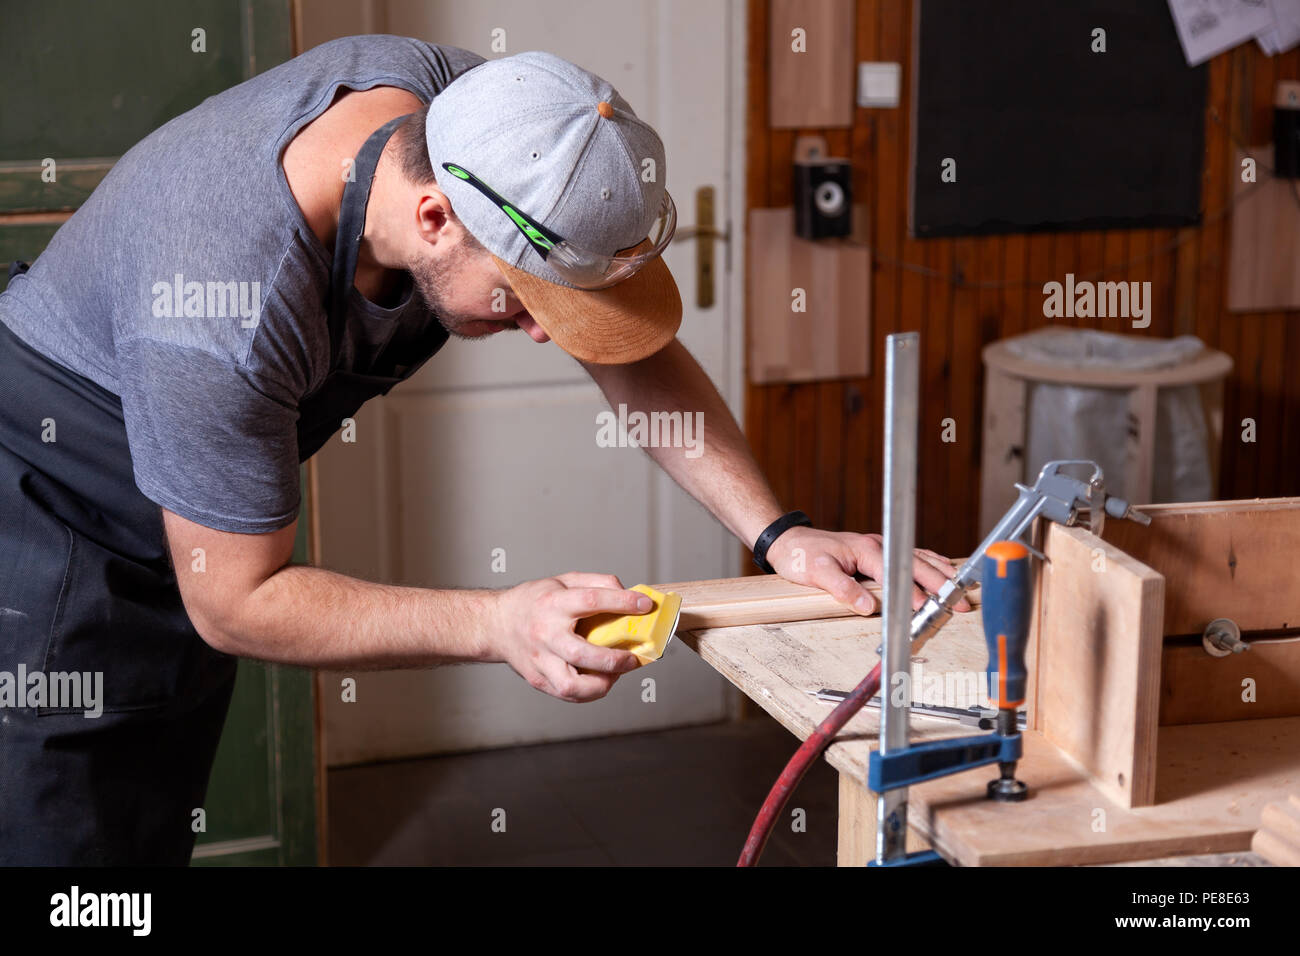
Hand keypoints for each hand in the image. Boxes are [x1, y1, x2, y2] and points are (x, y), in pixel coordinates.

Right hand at [489, 572, 648, 701]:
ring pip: (572, 685)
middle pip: (582, 653)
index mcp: (552, 604)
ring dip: (602, 684)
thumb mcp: (563, 580)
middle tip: (633, 658)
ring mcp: (540, 661)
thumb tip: (628, 595)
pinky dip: (590, 692)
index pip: (591, 601)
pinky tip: (601, 680)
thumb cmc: (534, 601)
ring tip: (616, 674)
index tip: (645, 605)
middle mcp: (545, 634)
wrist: (496, 624)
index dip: (622, 602)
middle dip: (614, 660)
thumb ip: (597, 583)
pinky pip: (568, 694)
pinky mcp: (538, 679)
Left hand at [764, 526, 971, 615]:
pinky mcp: (878, 551)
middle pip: (916, 564)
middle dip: (940, 584)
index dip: (913, 592)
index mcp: (866, 550)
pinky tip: (942, 568)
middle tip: (959, 604)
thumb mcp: (816, 573)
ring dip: (941, 573)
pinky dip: (930, 563)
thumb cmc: (802, 555)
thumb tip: (866, 606)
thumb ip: (842, 588)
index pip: (896, 573)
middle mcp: (877, 545)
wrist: (791, 542)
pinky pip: (911, 556)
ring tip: (961, 588)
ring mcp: (880, 546)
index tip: (927, 608)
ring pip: (918, 558)